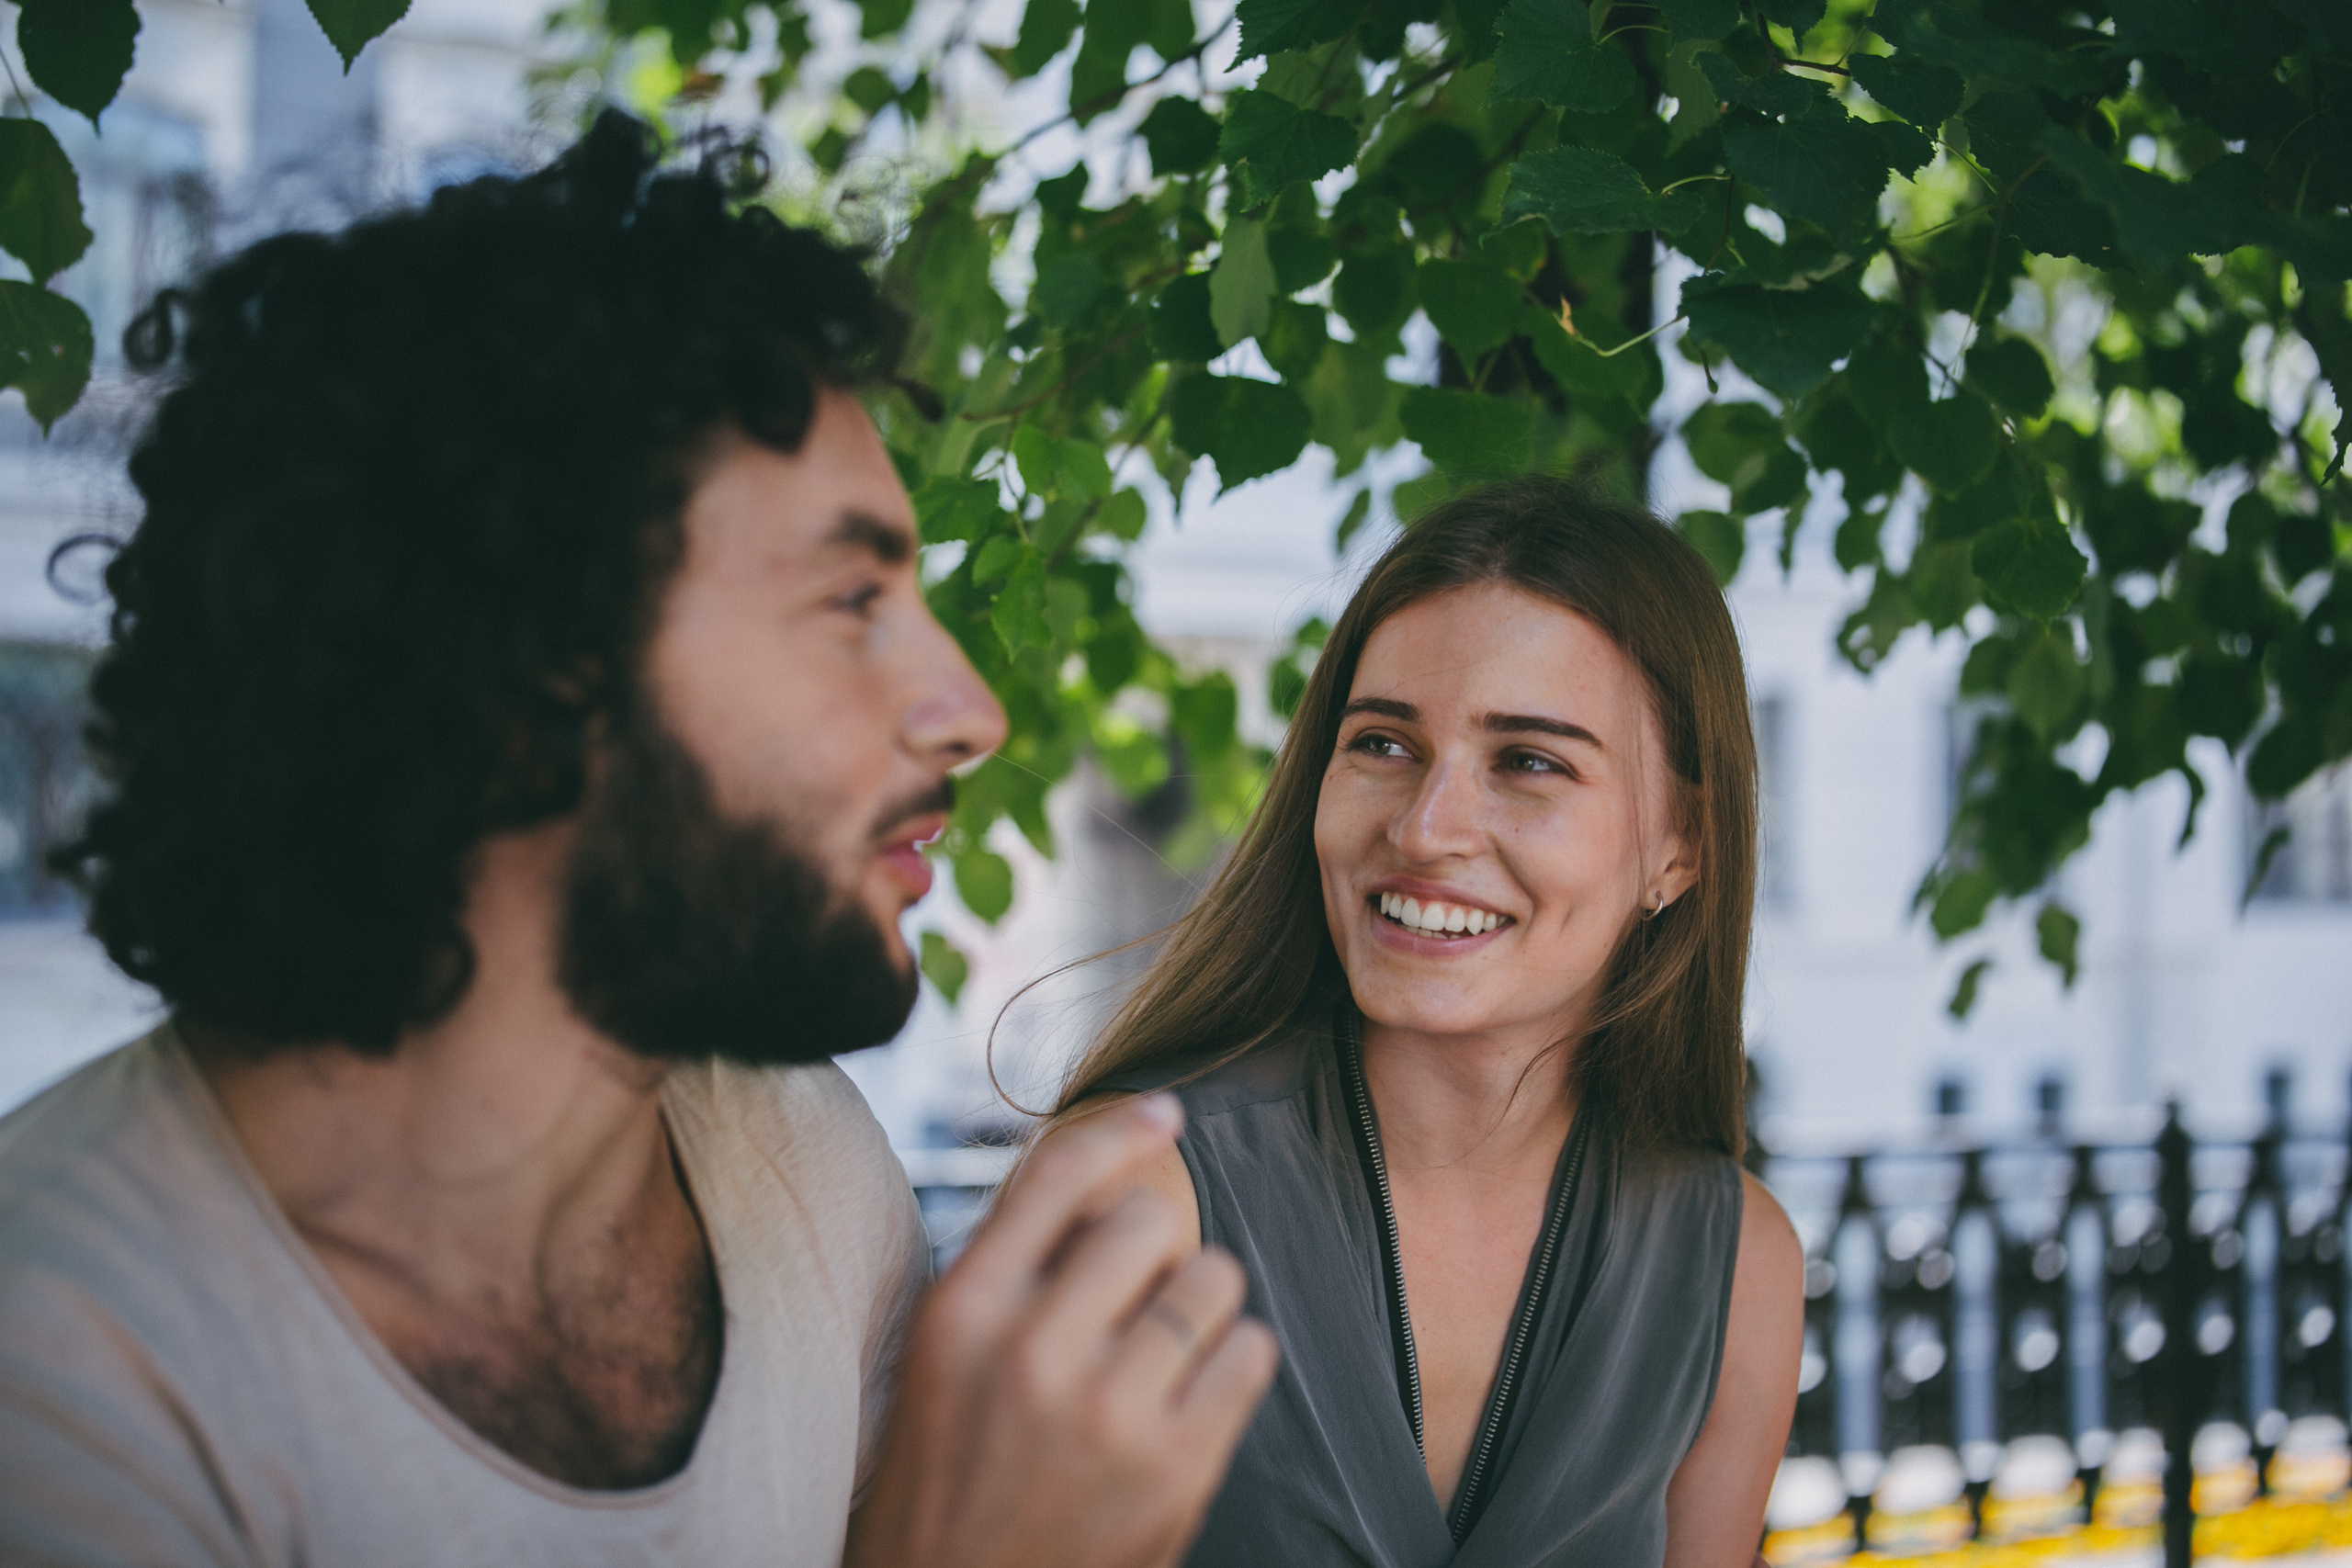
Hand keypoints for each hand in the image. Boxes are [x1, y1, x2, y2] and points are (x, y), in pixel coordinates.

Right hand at [845, 1095, 1277, 1567]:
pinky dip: (1235, 1360)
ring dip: (1201, 1304)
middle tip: (1134, 1302)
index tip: (1167, 1113)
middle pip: (1149, 1219)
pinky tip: (1196, 1392)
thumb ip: (1011, 1261)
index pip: (1055, 1174)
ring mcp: (1110, 1411)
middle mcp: (1033, 1350)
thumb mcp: (945, 1351)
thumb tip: (1110, 1168)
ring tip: (1164, 1352)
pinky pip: (1252, 1352)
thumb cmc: (955, 1467)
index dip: (1122, 1129)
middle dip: (1155, 1249)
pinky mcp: (1177, 1466)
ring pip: (1214, 1277)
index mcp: (964, 1308)